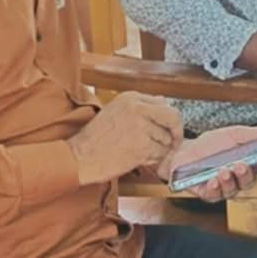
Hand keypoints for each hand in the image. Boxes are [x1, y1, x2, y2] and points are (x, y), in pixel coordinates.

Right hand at [70, 93, 184, 184]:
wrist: (79, 157)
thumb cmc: (95, 139)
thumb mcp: (115, 111)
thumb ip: (140, 106)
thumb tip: (164, 102)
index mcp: (131, 98)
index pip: (164, 104)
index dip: (170, 120)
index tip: (170, 130)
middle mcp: (137, 108)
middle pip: (173, 117)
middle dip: (177, 131)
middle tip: (174, 143)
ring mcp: (140, 126)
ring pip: (167, 139)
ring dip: (159, 149)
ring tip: (140, 151)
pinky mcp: (142, 145)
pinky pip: (160, 153)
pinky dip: (153, 159)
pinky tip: (138, 159)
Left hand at [165, 124, 256, 202]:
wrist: (183, 151)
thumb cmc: (210, 145)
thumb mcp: (233, 134)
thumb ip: (256, 134)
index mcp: (247, 163)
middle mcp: (237, 178)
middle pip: (248, 182)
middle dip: (246, 174)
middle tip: (242, 165)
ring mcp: (222, 187)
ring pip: (232, 190)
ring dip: (230, 181)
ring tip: (224, 171)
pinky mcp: (207, 193)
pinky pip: (213, 195)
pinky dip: (214, 189)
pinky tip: (212, 180)